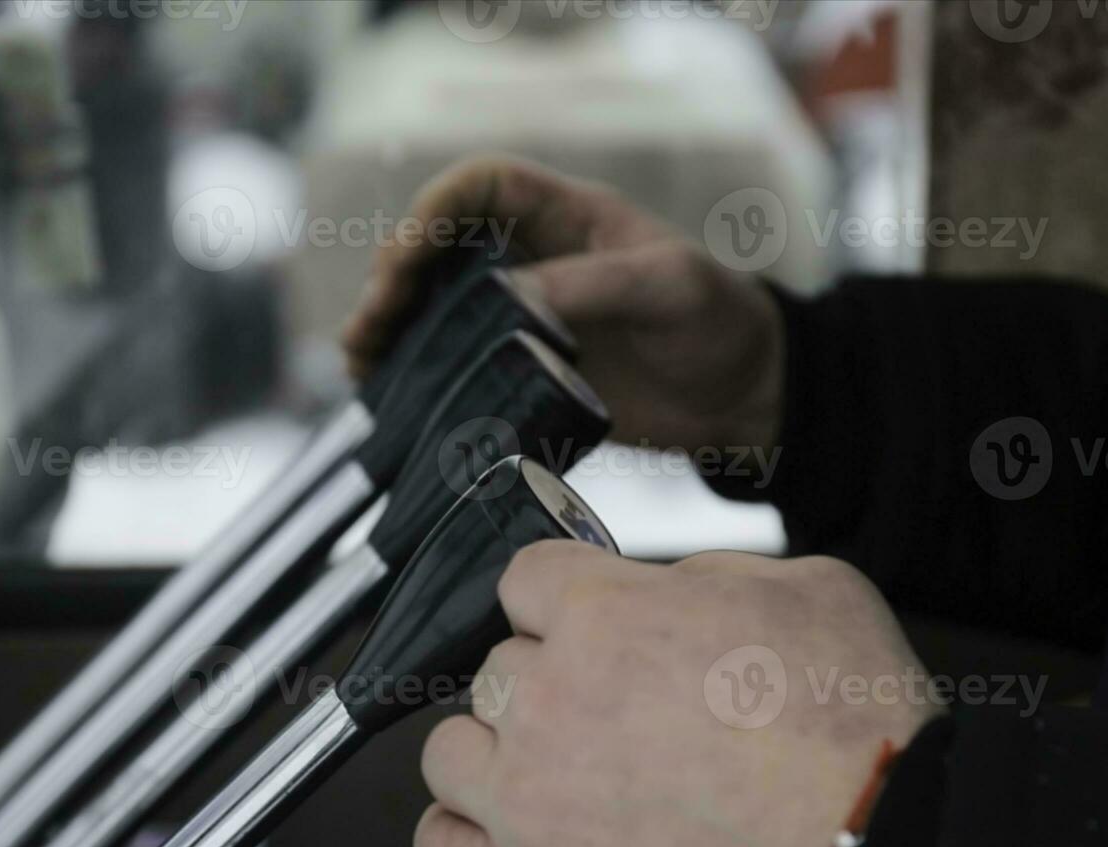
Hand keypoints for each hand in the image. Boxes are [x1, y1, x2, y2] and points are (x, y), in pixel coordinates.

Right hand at [343, 156, 785, 451]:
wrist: (747, 396)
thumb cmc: (718, 320)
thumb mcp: (666, 287)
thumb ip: (590, 287)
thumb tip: (506, 299)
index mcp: (566, 219)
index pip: (482, 188)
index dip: (435, 211)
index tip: (406, 256)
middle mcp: (533, 262)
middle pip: (439, 251)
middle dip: (394, 279)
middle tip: (371, 323)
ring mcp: (524, 321)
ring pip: (435, 310)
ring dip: (392, 330)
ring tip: (361, 362)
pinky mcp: (525, 374)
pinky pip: (457, 367)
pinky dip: (419, 379)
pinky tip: (392, 398)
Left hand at [415, 543, 937, 846]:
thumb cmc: (860, 744)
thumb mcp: (812, 591)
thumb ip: (711, 574)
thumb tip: (672, 587)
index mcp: (604, 616)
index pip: (525, 578)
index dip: (563, 600)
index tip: (583, 624)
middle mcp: (548, 700)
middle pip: (497, 668)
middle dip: (550, 682)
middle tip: (617, 717)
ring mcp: (526, 799)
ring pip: (452, 751)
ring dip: (497, 756)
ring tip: (561, 776)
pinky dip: (465, 839)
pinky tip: (511, 835)